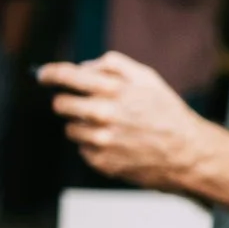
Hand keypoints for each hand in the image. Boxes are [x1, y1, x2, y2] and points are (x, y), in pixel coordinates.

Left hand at [39, 52, 217, 191]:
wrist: (187, 153)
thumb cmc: (166, 112)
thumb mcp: (146, 78)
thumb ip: (112, 65)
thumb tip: (83, 66)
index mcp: (113, 90)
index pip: (66, 76)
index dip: (49, 74)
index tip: (42, 75)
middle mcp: (103, 114)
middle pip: (60, 104)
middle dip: (67, 101)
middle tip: (81, 103)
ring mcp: (100, 140)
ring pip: (70, 128)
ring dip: (82, 125)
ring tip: (109, 126)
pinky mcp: (101, 162)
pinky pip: (82, 148)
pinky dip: (93, 144)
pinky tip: (116, 142)